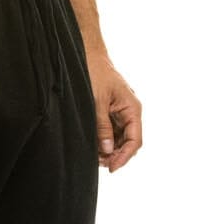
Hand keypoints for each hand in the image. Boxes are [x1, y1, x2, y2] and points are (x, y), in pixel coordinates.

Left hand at [87, 54, 142, 171]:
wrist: (89, 56)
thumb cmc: (96, 74)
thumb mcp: (97, 102)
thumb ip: (103, 127)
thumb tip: (108, 150)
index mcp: (132, 109)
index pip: (135, 140)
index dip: (124, 156)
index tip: (112, 167)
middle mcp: (130, 113)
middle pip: (129, 142)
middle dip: (116, 155)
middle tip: (99, 163)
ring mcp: (121, 113)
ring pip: (120, 139)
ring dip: (110, 150)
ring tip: (96, 156)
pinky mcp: (111, 113)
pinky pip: (112, 132)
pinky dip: (105, 141)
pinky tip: (95, 147)